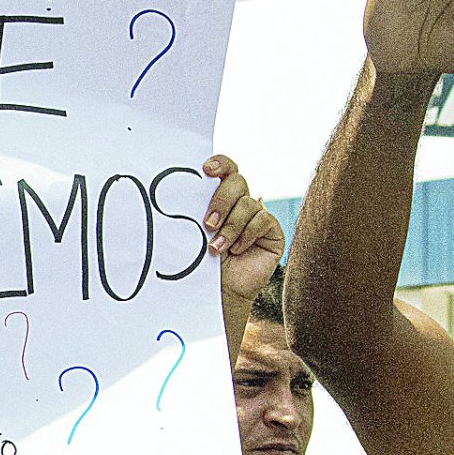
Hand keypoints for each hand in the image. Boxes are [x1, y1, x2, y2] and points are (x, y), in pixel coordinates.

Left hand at [200, 155, 282, 303]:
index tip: (205, 170)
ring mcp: (258, 216)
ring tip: (217, 248)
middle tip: (208, 223)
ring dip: (230, 227)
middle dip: (221, 200)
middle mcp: (242, 203)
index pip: (225, 170)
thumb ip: (196, 212)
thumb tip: (180, 191)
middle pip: (237, 182)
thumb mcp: (196, 234)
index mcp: (222, 198)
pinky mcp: (273, 231)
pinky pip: (262, 220)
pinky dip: (246, 235)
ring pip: (248, 203)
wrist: (219, 291)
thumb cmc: (203, 263)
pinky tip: (237, 250)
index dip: (219, 164)